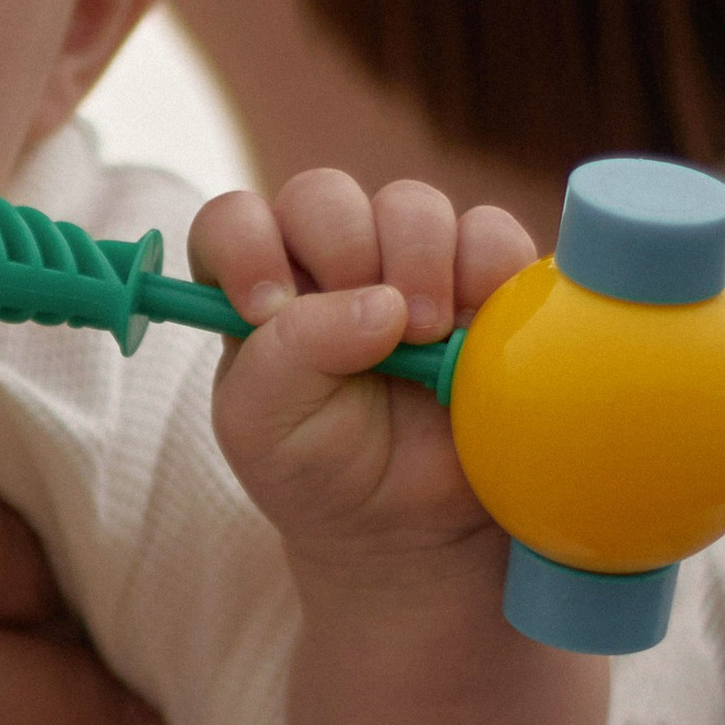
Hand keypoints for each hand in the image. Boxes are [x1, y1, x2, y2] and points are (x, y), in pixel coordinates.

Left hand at [194, 176, 533, 568]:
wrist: (405, 529)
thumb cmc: (317, 469)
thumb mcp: (265, 427)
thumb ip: (290, 357)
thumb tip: (381, 305)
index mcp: (258, 286)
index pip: (233, 222)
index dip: (245, 245)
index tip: (268, 306)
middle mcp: (329, 261)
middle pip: (324, 195)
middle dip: (342, 247)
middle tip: (368, 323)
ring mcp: (409, 263)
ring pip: (412, 204)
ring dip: (420, 260)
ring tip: (428, 336)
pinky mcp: (483, 281)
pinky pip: (491, 235)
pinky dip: (490, 268)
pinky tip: (478, 327)